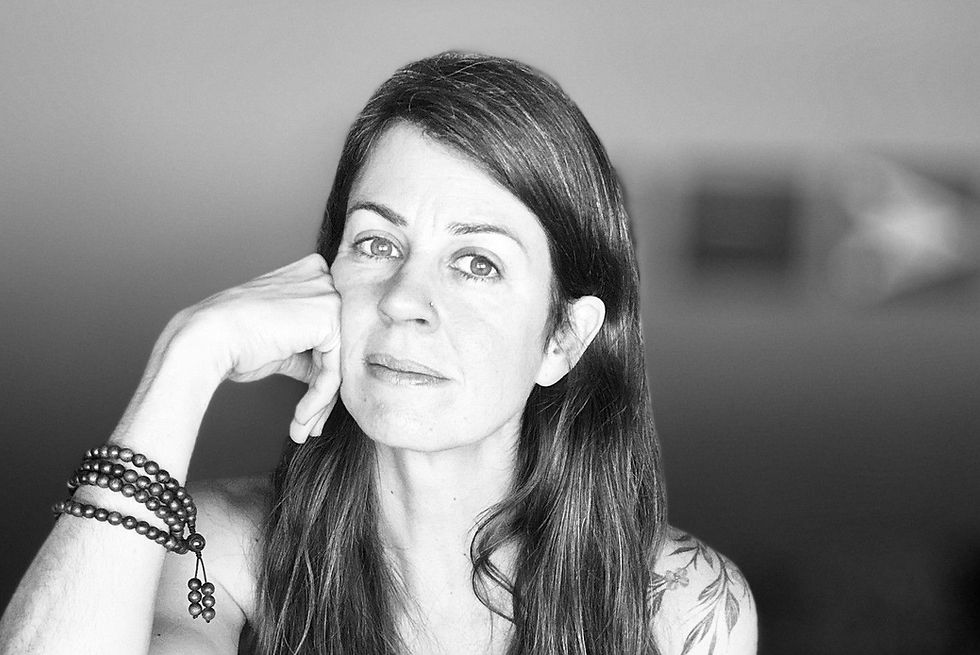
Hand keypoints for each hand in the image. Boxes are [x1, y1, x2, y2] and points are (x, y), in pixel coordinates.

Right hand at [174, 254, 340, 442]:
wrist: (206, 339)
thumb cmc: (232, 338)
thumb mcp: (279, 341)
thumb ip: (306, 347)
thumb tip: (324, 375)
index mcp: (308, 274)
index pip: (327, 330)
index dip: (319, 369)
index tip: (308, 402)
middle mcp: (322, 278)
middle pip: (334, 346)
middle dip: (322, 392)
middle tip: (309, 423)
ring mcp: (327, 295)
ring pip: (336, 362)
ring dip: (319, 402)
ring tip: (302, 427)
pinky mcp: (329, 318)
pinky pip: (333, 371)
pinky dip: (317, 399)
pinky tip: (301, 418)